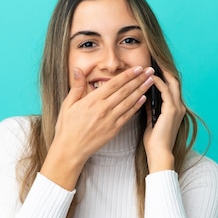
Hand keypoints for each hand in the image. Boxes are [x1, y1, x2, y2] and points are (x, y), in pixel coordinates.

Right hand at [40, 65, 153, 189]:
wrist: (70, 149)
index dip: (127, 75)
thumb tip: (78, 69)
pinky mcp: (114, 130)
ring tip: (150, 81)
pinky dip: (136, 106)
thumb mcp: (68, 104)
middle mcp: (103, 109)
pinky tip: (144, 99)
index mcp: (92, 100)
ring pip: (129, 102)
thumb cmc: (67, 127)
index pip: (114, 84)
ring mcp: (110, 120)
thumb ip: (77, 86)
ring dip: (141, 90)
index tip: (137, 68)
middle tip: (150, 71)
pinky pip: (127, 116)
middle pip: (125, 91)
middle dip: (139, 79)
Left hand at [143, 67, 185, 172]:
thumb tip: (144, 98)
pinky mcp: (172, 110)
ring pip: (171, 83)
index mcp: (175, 109)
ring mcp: (177, 108)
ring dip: (162, 73)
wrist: (159, 153)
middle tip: (154, 59)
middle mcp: (179, 106)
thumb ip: (151, 109)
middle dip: (164, 70)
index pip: (170, 87)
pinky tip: (151, 77)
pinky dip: (158, 83)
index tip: (154, 67)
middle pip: (173, 81)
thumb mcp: (152, 121)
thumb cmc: (154, 141)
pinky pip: (166, 91)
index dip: (163, 76)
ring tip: (153, 63)